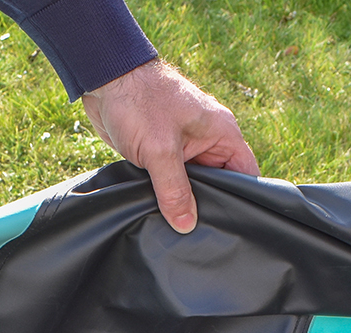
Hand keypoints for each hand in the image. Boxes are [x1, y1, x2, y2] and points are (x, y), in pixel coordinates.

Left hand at [82, 59, 259, 233]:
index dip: (243, 200)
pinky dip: (167, 195)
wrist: (104, 79)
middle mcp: (208, 141)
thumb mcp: (160, 150)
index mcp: (222, 133)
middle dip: (209, 206)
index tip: (233, 227)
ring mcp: (185, 147)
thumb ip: (174, 190)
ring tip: (180, 228)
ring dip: (184, 202)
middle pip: (220, 184)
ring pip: (193, 185)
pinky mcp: (163, 153)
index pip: (246, 174)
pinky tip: (161, 214)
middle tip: (203, 236)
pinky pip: (172, 181)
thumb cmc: (140, 101)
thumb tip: (186, 225)